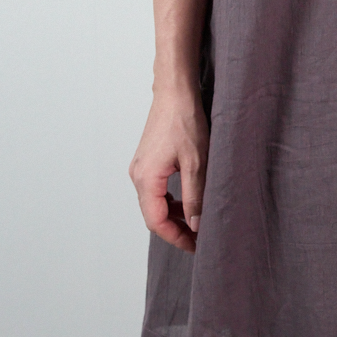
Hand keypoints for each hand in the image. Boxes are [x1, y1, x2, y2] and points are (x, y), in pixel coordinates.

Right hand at [129, 86, 208, 253]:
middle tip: (199, 237)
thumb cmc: (184, 120)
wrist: (175, 91)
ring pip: (156, 202)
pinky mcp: (148, 160)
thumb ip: (195, 196)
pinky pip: (157, 189)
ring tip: (197, 220)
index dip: (176, 237)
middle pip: (153, 214)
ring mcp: (141, 167)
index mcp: (146, 179)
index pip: (156, 222)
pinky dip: (172, 198)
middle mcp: (138, 175)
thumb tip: (195, 225)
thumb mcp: (196, 162)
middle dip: (176, 228)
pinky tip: (189, 199)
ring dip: (175, 213)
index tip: (195, 245)